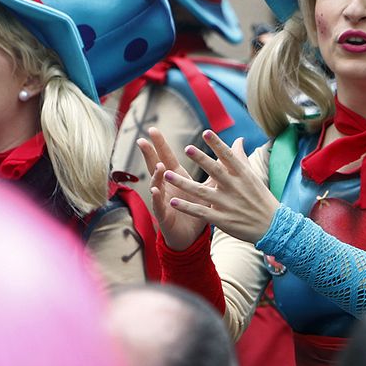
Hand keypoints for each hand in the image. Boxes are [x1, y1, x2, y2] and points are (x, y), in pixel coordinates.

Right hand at [137, 128, 207, 251]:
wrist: (192, 236)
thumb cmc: (198, 209)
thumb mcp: (207, 188)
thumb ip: (214, 170)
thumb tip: (223, 152)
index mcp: (177, 178)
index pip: (166, 157)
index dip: (159, 144)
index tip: (152, 129)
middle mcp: (166, 187)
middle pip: (155, 166)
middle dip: (149, 154)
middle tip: (142, 140)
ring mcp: (162, 200)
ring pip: (156, 185)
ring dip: (155, 176)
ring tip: (158, 166)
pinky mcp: (163, 215)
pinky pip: (158, 205)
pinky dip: (157, 197)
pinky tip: (154, 190)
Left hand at [157, 130, 281, 244]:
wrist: (273, 226)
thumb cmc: (261, 198)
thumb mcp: (253, 176)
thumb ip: (241, 158)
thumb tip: (238, 139)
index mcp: (243, 175)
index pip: (229, 156)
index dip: (218, 144)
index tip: (206, 132)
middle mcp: (234, 187)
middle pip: (215, 171)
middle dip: (201, 159)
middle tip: (187, 148)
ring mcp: (227, 204)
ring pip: (201, 192)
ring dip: (183, 183)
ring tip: (166, 175)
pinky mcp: (221, 219)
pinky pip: (201, 212)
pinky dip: (186, 207)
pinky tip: (172, 201)